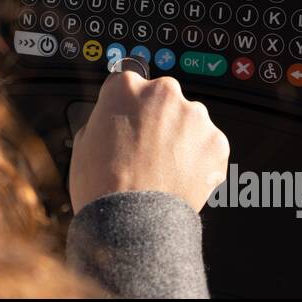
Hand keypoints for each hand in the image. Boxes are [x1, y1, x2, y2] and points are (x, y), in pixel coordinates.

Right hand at [69, 70, 229, 213]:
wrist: (134, 222)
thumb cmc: (104, 186)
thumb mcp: (84, 142)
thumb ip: (104, 119)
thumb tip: (113, 120)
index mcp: (125, 86)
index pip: (129, 80)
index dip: (127, 102)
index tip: (129, 115)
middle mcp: (162, 92)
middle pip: (163, 96)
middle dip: (157, 116)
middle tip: (146, 146)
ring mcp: (194, 116)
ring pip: (189, 119)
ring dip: (181, 136)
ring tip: (164, 167)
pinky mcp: (216, 141)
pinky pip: (208, 144)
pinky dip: (200, 158)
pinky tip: (180, 176)